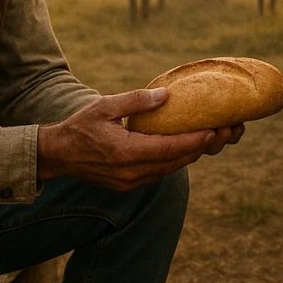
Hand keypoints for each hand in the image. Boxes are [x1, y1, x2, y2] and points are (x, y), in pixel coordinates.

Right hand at [35, 88, 243, 190]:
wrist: (57, 156)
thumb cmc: (80, 126)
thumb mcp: (105, 106)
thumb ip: (136, 101)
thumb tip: (166, 96)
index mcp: (127, 153)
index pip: (171, 149)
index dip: (197, 140)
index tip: (217, 128)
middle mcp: (132, 173)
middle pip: (177, 162)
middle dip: (203, 147)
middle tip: (226, 130)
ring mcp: (131, 182)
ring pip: (171, 169)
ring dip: (192, 155)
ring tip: (213, 137)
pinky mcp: (128, 186)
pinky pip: (160, 173)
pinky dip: (175, 160)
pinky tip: (186, 146)